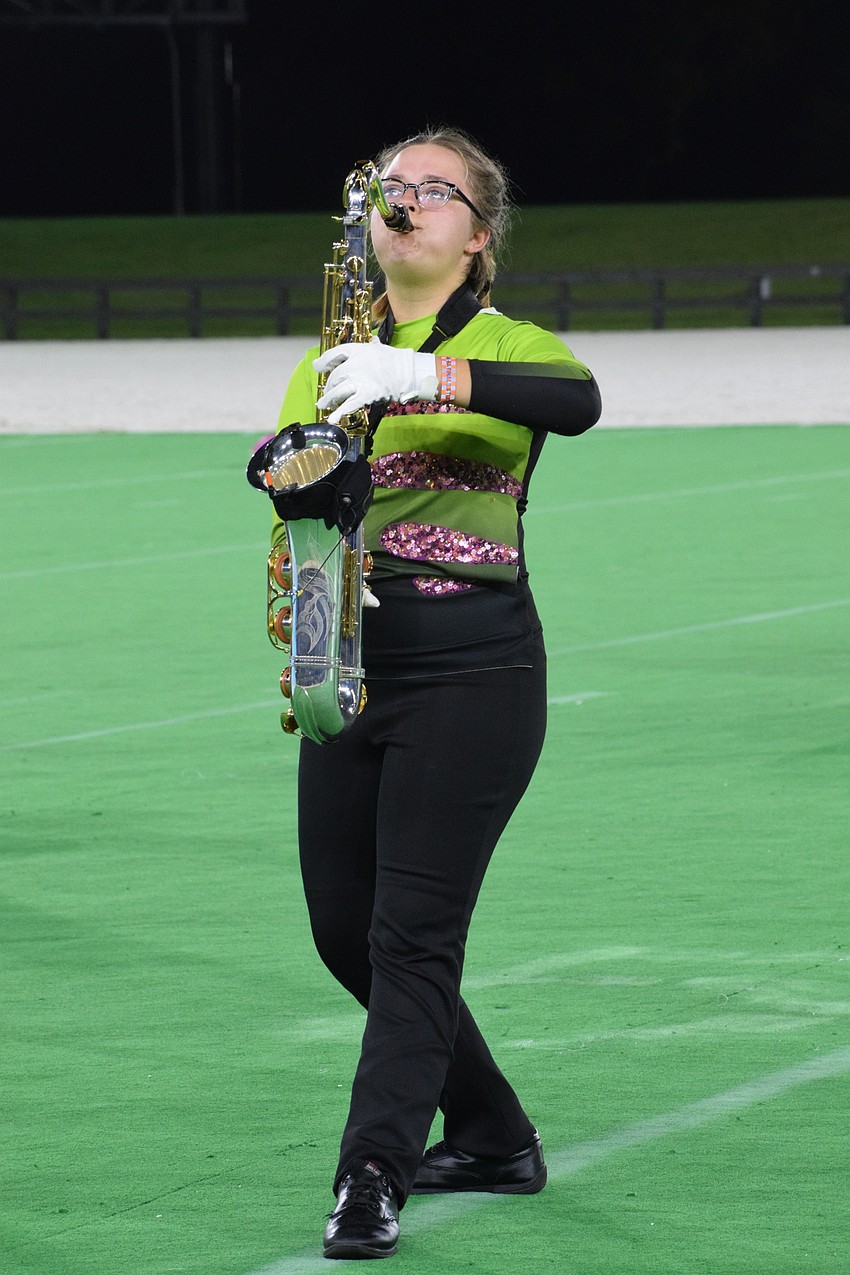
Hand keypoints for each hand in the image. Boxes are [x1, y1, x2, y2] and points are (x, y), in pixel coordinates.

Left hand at [314, 342, 437, 424]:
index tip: (318, 367)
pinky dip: (339, 413)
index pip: (333, 354)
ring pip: (337, 392)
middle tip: (327, 393)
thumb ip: (372, 344)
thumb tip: (373, 340)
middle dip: (329, 387)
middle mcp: (353, 365)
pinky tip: (332, 419)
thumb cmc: (394, 359)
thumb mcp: (379, 347)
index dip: (323, 362)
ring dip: (328, 400)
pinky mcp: (365, 394)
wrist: (407, 371)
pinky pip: (349, 405)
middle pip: (334, 377)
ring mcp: (358, 380)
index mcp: (355, 350)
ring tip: (323, 405)